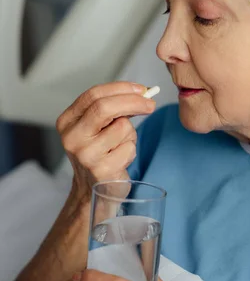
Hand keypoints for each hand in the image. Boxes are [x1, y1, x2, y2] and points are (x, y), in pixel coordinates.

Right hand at [56, 82, 155, 205]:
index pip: (94, 94)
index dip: (121, 88)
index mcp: (68, 121)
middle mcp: (72, 137)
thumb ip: (113, 109)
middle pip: (105, 107)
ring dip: (130, 134)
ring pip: (122, 127)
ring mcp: (85, 155)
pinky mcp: (101, 171)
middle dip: (133, 102)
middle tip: (150, 105)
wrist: (94, 191)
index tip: (141, 89)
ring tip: (120, 146)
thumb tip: (142, 93)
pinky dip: (131, 151)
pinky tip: (120, 161)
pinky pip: (129, 148)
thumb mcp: (97, 128)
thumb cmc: (100, 154)